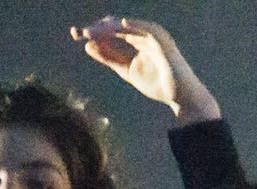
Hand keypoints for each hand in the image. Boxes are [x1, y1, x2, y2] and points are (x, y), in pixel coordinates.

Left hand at [70, 17, 218, 120]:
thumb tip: (88, 46)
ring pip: (129, 26)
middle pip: (116, 25)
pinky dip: (137, 25)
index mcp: (134, 40)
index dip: (94, 32)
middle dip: (97, 28)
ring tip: (92, 31)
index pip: (111, 31)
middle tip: (79, 32)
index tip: (76, 35)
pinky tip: (122, 23)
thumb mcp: (127, 70)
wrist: (179, 97)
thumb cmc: (157, 83)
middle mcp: (142, 35)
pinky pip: (149, 29)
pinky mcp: (163, 42)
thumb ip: (109, 58)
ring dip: (110, 27)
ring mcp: (152, 37)